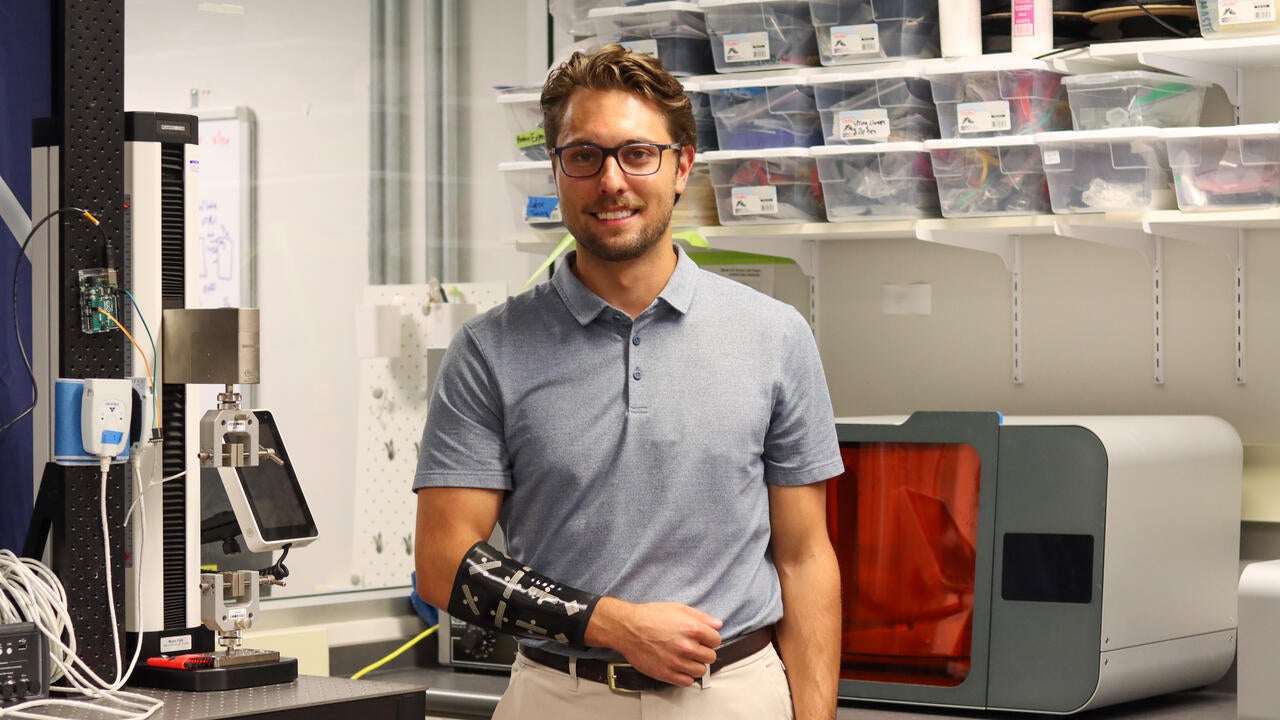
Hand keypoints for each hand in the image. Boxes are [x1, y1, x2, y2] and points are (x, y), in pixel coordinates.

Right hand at [586, 597, 722, 686]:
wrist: (628, 628)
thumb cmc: (649, 617)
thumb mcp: (678, 608)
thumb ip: (701, 617)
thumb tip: (717, 624)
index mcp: (693, 629)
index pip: (716, 640)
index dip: (710, 639)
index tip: (704, 639)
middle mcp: (687, 647)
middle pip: (710, 657)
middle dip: (704, 651)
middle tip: (694, 648)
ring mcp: (677, 662)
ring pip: (701, 671)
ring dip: (696, 664)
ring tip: (686, 658)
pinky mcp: (667, 674)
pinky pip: (687, 682)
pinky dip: (686, 676)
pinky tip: (680, 667)